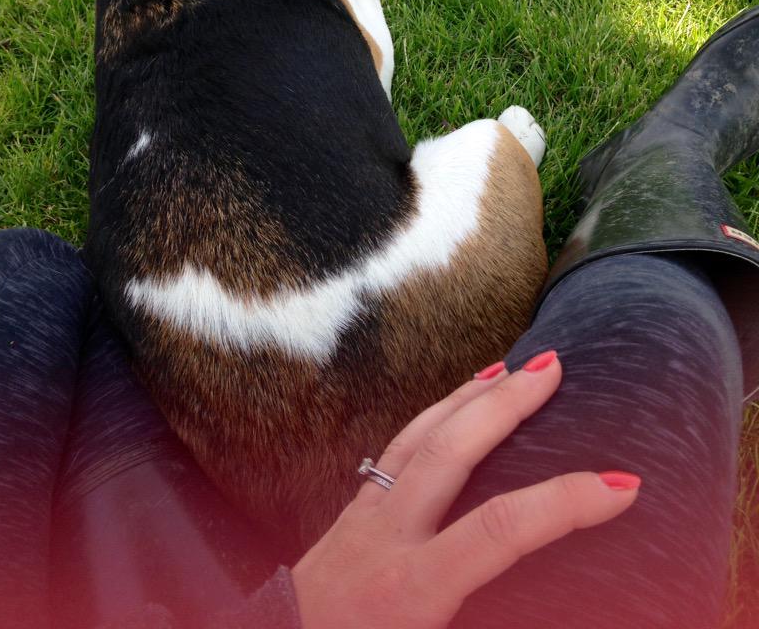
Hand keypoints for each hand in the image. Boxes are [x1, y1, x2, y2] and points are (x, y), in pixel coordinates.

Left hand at [292, 351, 639, 628]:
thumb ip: (479, 622)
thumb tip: (539, 610)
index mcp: (410, 589)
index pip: (499, 530)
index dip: (562, 504)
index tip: (621, 485)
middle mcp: (385, 539)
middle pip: (449, 451)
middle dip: (505, 404)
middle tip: (554, 367)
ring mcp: (362, 519)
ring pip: (416, 437)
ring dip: (466, 398)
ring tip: (509, 368)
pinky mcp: (350, 514)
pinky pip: (394, 450)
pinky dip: (431, 420)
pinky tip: (450, 411)